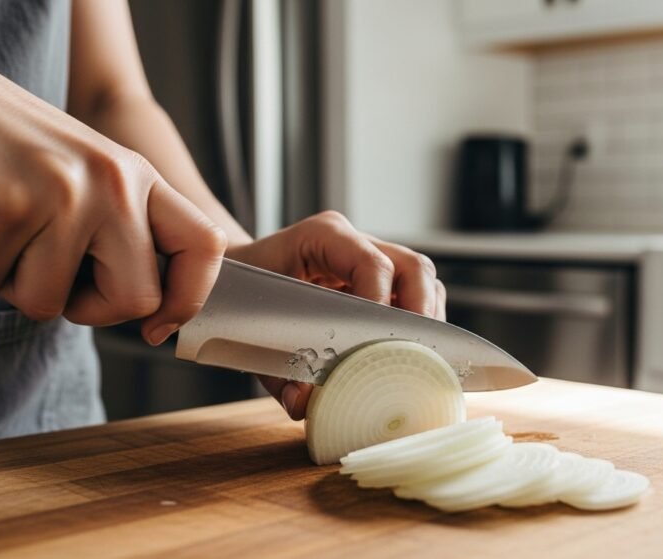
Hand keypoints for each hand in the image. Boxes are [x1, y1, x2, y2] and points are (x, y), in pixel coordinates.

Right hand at [0, 54, 226, 343]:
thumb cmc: (9, 145)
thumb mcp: (86, 173)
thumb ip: (122, 226)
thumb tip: (152, 309)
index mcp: (138, 176)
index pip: (204, 246)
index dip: (189, 299)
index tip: (157, 328)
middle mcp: (113, 183)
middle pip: (136, 299)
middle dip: (89, 309)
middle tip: (52, 276)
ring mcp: (62, 195)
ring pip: (49, 304)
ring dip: (14, 283)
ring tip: (0, 227)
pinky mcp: (4, 210)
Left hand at [226, 210, 445, 419]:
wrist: (236, 281)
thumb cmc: (244, 298)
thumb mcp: (252, 332)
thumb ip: (278, 372)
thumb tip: (306, 402)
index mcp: (322, 237)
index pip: (372, 264)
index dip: (383, 304)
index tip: (381, 345)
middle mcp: (354, 243)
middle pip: (413, 267)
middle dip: (422, 312)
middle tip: (418, 354)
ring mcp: (372, 257)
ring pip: (423, 280)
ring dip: (427, 320)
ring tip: (419, 357)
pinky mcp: (382, 281)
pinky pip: (416, 295)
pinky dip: (420, 324)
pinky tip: (411, 352)